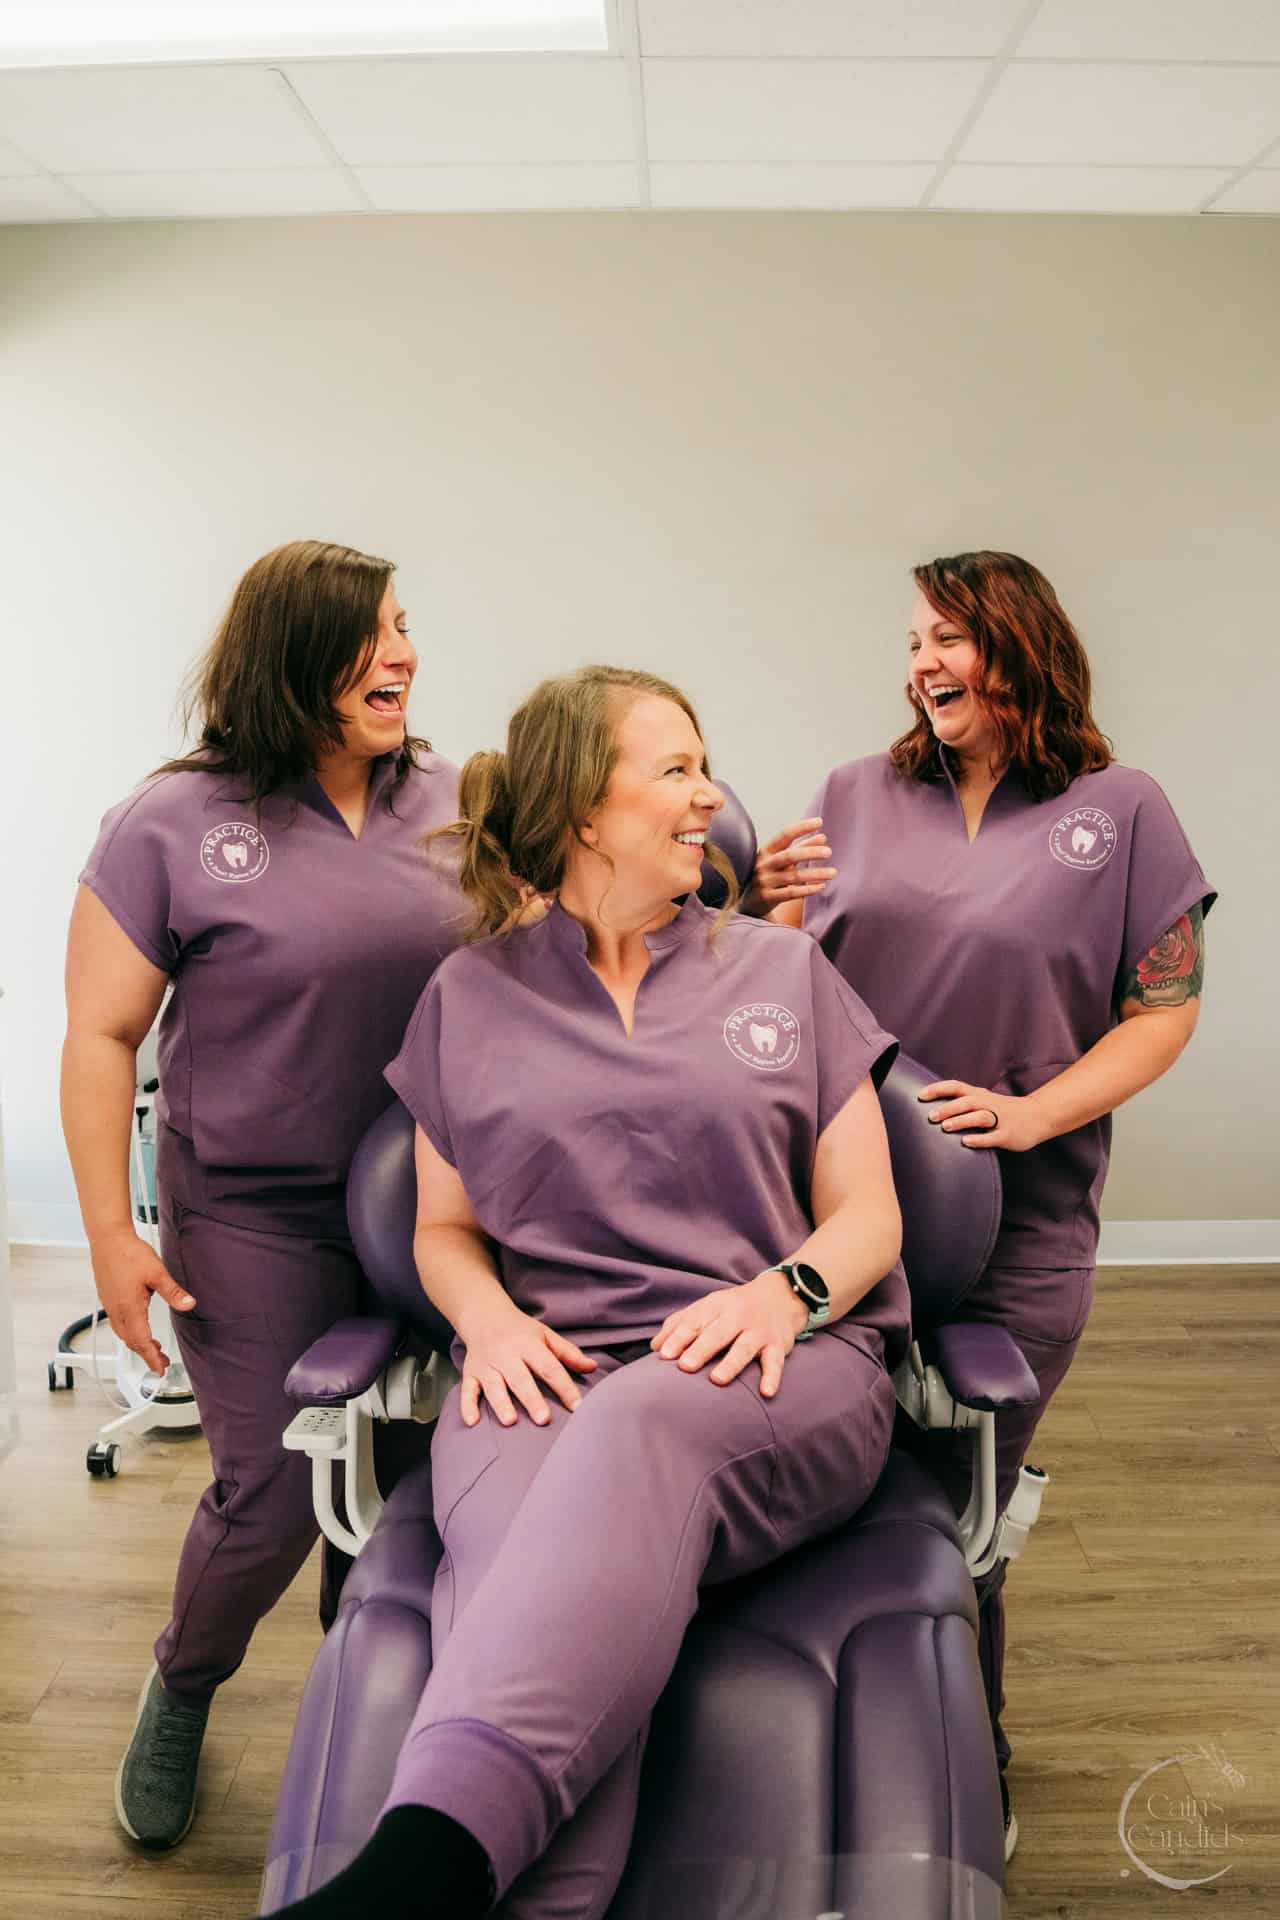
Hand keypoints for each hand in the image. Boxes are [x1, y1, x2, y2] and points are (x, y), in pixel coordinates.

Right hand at [90, 1228, 194, 1373]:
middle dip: (146, 1354)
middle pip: (131, 1341)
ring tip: (152, 1348)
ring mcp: (110, 1305)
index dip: (151, 1358)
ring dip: (137, 1343)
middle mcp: (116, 1310)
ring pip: (123, 1333)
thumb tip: (189, 1304)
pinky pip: (118, 1323)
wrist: (108, 1238)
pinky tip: (138, 1327)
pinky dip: (129, 1332)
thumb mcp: (157, 1273)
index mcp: (129, 1308)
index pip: (142, 1342)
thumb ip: (173, 1292)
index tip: (160, 1369)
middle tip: (161, 1361)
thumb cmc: (129, 1253)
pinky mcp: (108, 1298)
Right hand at [458, 1303, 597, 1427]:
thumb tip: (593, 1367)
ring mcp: (487, 1364)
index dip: (564, 1387)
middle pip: (520, 1379)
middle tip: (543, 1420)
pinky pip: (467, 1389)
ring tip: (510, 1421)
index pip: (549, 1367)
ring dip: (501, 1403)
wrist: (484, 1316)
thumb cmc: (520, 1330)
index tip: (577, 1406)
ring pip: (493, 1385)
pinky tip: (472, 1421)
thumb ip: (568, 1353)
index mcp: (528, 1345)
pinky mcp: (471, 1372)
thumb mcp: (545, 1335)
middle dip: (531, 1399)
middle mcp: (506, 1355)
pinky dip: (467, 1405)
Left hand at [650, 1272, 808, 1397]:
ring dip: (731, 1363)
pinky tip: (766, 1392)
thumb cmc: (733, 1307)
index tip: (664, 1355)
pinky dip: (772, 1377)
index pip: (694, 1322)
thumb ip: (679, 1324)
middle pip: (717, 1333)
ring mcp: (759, 1330)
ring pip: (744, 1347)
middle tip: (685, 1366)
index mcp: (715, 1306)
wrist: (780, 1295)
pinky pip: (775, 1362)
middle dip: (701, 1349)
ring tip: (717, 1380)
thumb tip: (654, 1347)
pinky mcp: (778, 1345)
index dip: (679, 1338)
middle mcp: (737, 1316)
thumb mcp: (707, 1308)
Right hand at [738, 819, 835, 918]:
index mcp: (766, 851)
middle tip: (829, 852)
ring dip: (815, 873)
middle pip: (789, 855)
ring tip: (833, 872)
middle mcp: (763, 864)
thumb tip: (823, 837)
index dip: (802, 827)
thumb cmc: (769, 875)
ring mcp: (765, 881)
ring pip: (794, 876)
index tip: (819, 822)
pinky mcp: (768, 897)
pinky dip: (808, 889)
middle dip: (810, 852)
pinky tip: (821, 886)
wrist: (748, 902)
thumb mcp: (782, 860)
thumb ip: (801, 848)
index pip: (784, 835)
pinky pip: (792, 892)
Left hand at [918, 1081, 1046, 1151]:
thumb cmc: (1004, 1109)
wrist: (1038, 1115)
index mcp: (980, 1095)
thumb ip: (964, 1102)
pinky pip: (992, 1137)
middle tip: (930, 1116)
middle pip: (967, 1102)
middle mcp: (988, 1104)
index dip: (938, 1089)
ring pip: (979, 1117)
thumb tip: (934, 1106)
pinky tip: (966, 1142)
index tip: (921, 1096)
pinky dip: (979, 1139)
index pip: (956, 1087)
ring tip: (945, 1127)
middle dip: (948, 1108)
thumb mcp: (985, 1100)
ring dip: (962, 1121)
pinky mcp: (1008, 1135)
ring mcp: (1000, 1120)